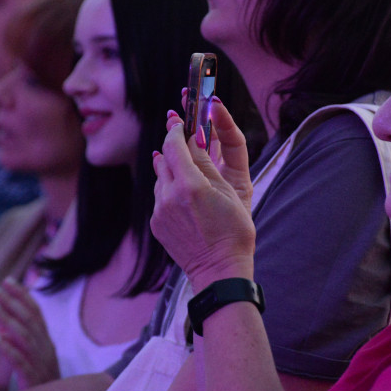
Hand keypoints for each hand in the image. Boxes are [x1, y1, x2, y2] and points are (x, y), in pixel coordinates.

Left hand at [0, 278, 60, 389]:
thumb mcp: (34, 358)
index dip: (22, 295)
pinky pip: (19, 361)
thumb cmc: (42, 383)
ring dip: (7, 319)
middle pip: (29, 320)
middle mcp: (46, 349)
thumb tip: (1, 323)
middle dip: (11, 302)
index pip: (36, 312)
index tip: (7, 280)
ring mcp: (41, 363)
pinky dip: (7, 348)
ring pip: (24, 337)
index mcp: (46, 342)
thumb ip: (21, 340)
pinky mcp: (33, 380)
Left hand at [151, 111, 255, 290]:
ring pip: (160, 175)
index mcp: (192, 185)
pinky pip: (160, 195)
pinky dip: (169, 188)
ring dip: (171, 166)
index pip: (176, 143)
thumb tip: (193, 138)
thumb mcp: (232, 191)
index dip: (179, 128)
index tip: (183, 119)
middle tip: (180, 128)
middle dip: (173, 142)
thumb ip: (209, 162)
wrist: (220, 271)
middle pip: (165, 155)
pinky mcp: (156, 223)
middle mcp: (170, 196)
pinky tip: (182, 190)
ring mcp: (160, 211)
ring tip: (185, 164)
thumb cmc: (235, 231)